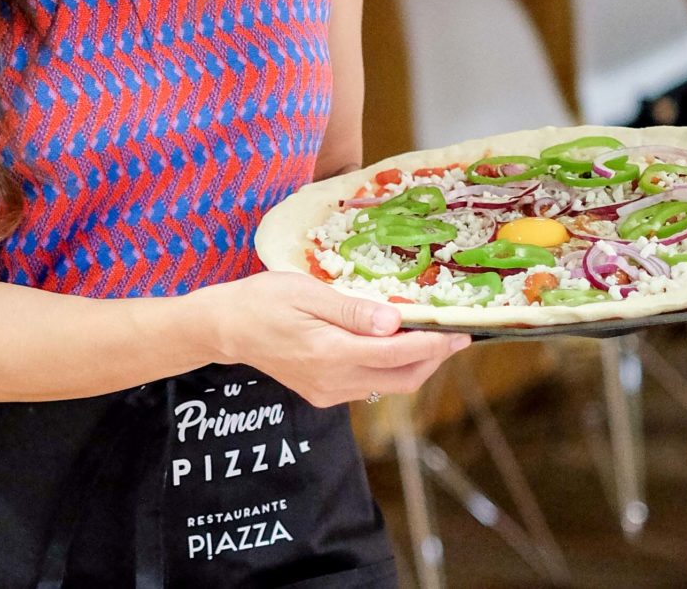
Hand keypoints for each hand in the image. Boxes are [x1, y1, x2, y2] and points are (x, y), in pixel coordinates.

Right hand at [193, 271, 470, 407]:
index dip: (435, 345)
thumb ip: (352, 310)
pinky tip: (391, 345)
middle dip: (433, 360)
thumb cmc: (263, 300)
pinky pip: (368, 386)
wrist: (225, 329)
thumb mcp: (306, 292)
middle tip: (453, 335)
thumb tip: (394, 322)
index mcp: (331, 353)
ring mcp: (328, 392)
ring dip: (413, 365)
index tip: (461, 332)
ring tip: (429, 337)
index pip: (398, 354)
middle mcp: (333, 380)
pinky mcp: (322, 394)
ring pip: (387, 386)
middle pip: (401, 379)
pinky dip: (388, 369)